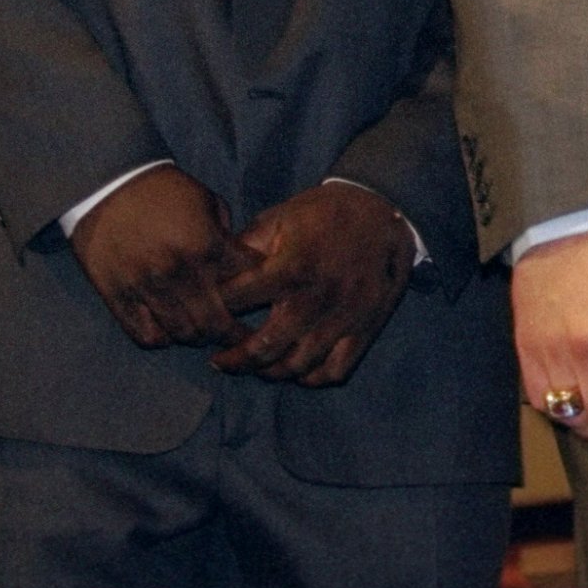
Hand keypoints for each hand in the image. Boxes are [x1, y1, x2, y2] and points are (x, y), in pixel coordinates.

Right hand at [69, 165, 248, 350]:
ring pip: (183, 333)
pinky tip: (170, 329)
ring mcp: (147, 288)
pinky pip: (146, 335)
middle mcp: (179, 271)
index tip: (259, 296)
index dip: (259, 290)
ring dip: (198, 336)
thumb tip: (239, 262)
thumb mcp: (207, 200)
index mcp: (206, 243)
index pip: (246, 282)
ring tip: (205, 331)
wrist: (106, 183)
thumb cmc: (162, 189)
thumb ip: (226, 233)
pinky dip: (163, 337)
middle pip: (216, 322)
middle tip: (238, 332)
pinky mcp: (118, 297)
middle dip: (232, 330)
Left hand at [211, 184, 418, 386]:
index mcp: (290, 268)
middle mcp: (315, 298)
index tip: (204, 319)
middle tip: (220, 361)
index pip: (237, 302)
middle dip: (234, 359)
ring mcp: (343, 317)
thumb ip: (245, 245)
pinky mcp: (366, 328)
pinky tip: (296, 368)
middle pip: (264, 348)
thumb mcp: (280, 216)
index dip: (213, 313)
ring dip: (269, 371)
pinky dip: (311, 377)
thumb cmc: (324, 213)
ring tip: (256, 365)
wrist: (383, 210)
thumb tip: (209, 269)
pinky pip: (334, 370)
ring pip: (297, 366)